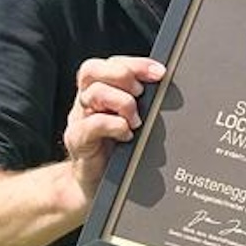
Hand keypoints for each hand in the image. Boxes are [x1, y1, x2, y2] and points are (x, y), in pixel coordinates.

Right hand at [65, 55, 163, 196]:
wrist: (96, 183)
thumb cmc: (119, 149)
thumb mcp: (134, 121)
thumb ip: (144, 103)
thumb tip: (167, 89)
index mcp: (100, 90)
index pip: (111, 63)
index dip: (136, 64)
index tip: (160, 73)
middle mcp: (86, 101)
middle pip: (93, 69)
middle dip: (123, 76)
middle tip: (141, 94)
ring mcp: (79, 119)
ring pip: (94, 93)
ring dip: (122, 103)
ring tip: (136, 121)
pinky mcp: (77, 140)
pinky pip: (92, 124)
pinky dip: (113, 126)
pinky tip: (127, 135)